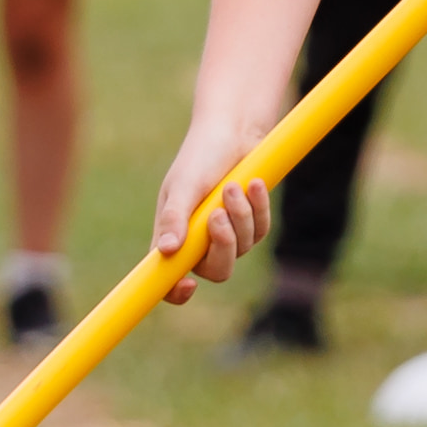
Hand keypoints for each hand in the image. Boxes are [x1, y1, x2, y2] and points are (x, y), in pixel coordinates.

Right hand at [153, 113, 274, 300]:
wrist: (232, 134)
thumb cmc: (200, 158)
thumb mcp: (184, 185)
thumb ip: (174, 217)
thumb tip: (167, 251)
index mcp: (173, 238)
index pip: (168, 280)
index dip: (175, 292)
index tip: (188, 285)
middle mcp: (199, 243)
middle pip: (217, 271)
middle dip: (223, 244)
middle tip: (217, 215)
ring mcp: (227, 236)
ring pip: (242, 247)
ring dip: (240, 215)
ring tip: (233, 185)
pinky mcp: (251, 224)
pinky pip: (260, 229)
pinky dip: (258, 207)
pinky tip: (253, 184)